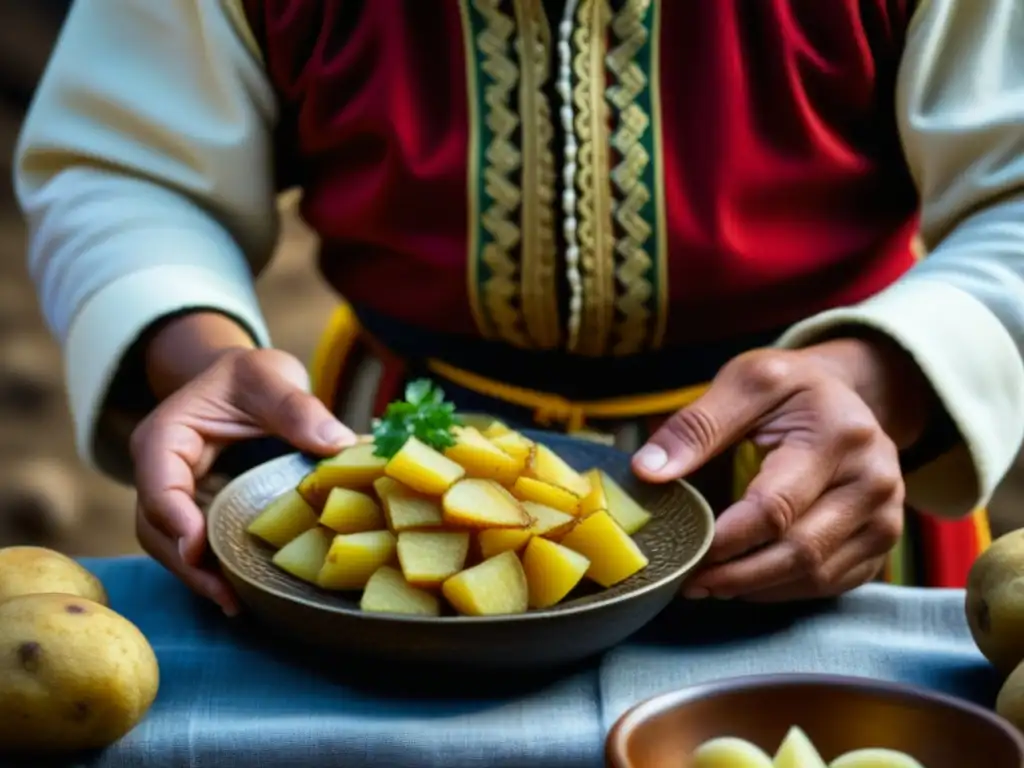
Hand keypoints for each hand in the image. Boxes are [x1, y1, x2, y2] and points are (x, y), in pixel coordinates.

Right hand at [129, 347, 355, 613]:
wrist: (248, 383)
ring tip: (237, 604)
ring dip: (200, 577)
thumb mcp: (272, 377)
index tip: (198, 548)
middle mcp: (162, 472)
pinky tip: (245, 594)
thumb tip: (339, 444)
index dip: (173, 517)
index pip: (156, 482)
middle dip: (187, 564)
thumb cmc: (253, 376)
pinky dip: (216, 570)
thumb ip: (297, 407)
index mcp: (166, 436)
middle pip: (157, 527)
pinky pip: (199, 547)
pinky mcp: (201, 514)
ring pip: (173, 546)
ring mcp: (179, 497)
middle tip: (226, 595)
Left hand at [632, 339, 921, 601]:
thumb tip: (648, 471)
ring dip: (757, 588)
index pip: (776, 507)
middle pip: (800, 551)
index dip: (726, 538)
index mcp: (839, 436)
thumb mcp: (745, 382)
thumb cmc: (791, 389)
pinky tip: (746, 582)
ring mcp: (886, 517)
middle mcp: (874, 481)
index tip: (686, 550)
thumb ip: (696, 426)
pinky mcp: (883, 543)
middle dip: (738, 574)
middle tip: (690, 581)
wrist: (848, 394)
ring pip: (816, 576)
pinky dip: (783, 590)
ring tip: (709, 584)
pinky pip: (831, 583)